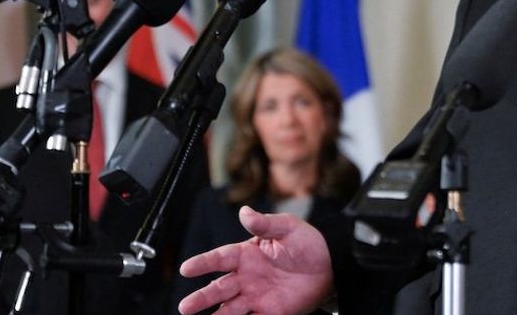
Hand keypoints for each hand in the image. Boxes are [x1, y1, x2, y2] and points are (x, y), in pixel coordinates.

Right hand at [178, 205, 333, 314]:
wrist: (331, 265)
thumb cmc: (308, 243)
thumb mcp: (288, 228)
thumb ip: (265, 223)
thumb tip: (245, 211)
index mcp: (247, 254)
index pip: (220, 258)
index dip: (203, 263)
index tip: (186, 268)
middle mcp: (247, 277)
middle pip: (219, 288)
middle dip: (201, 298)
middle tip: (185, 307)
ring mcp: (256, 296)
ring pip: (229, 308)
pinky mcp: (269, 312)